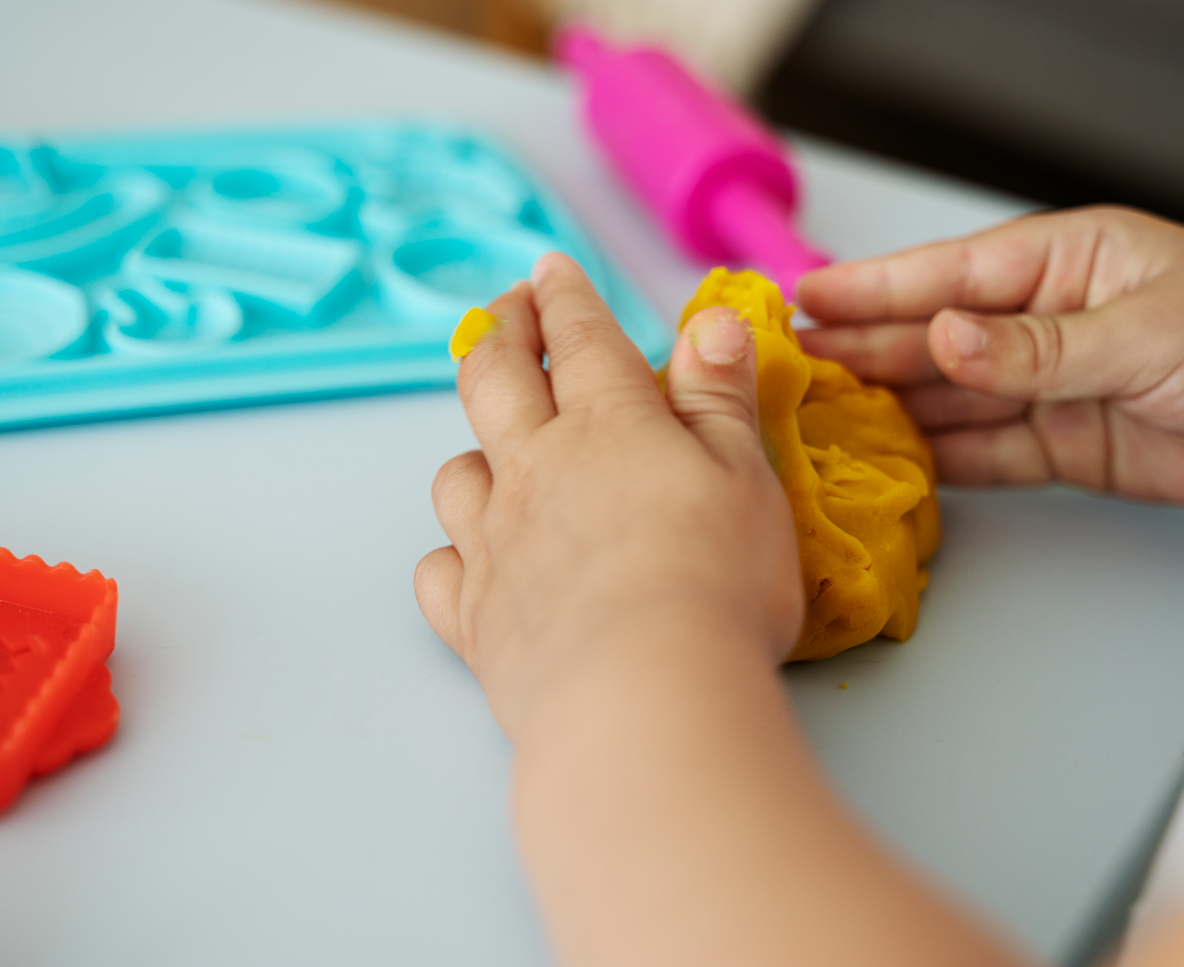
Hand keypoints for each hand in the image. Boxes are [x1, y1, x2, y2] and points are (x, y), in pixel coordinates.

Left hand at [414, 252, 800, 737]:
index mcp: (608, 425)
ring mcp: (495, 544)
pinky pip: (438, 572)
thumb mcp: (745, 476)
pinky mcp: (474, 618)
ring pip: (456, 474)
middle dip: (499, 332)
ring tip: (495, 451)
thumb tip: (710, 322)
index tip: (549, 269)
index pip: (578, 337)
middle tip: (505, 310)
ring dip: (473, 451)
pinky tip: (472, 563)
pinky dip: (451, 558)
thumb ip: (720, 398)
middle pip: (494, 378)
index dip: (563, 296)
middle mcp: (536, 471)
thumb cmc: (712, 582)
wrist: (641, 693)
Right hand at [796, 207, 1183, 505]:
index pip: (948, 274)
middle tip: (794, 364)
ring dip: (888, 408)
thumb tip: (944, 339)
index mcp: (1062, 264)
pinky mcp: (1061, 447)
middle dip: (864, 349)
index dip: (872, 288)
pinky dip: (938, 461)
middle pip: (934, 338)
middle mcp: (1043, 322)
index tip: (806, 298)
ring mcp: (1048, 387)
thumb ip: (1033, 348)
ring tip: (821, 418)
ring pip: (948, 399)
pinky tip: (889, 462)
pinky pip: (983, 453)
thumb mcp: (1140, 332)